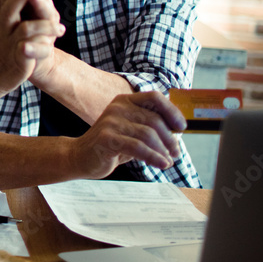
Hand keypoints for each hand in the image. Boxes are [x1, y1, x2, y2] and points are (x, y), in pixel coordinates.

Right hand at [0, 0, 64, 108]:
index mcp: (0, 18)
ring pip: (25, 29)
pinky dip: (40, 47)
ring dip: (43, 25)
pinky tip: (52, 45)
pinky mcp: (16, 60)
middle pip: (11, 6)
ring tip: (59, 26)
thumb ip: (5, 4)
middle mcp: (2, 28)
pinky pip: (28, 51)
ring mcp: (8, 44)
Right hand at [69, 91, 186, 178]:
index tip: (182, 127)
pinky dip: (154, 157)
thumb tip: (177, 129)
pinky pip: (138, 147)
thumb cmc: (110, 145)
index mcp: (125, 101)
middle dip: (170, 139)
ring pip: (148, 134)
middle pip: (154, 120)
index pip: (154, 97)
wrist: (80, 156)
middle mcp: (118, 107)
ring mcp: (111, 122)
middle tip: (176, 153)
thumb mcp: (131, 131)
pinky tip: (162, 164)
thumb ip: (148, 126)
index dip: (171, 111)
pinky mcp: (107, 138)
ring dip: (163, 150)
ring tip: (168, 161)